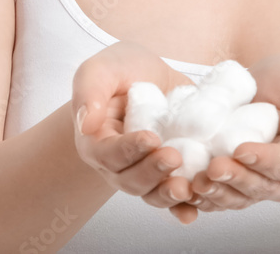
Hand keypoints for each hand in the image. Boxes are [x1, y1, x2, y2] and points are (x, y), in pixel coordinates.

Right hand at [71, 40, 200, 222]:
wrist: (145, 75)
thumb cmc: (118, 70)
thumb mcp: (101, 69)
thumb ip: (90, 91)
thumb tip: (86, 123)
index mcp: (96, 142)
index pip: (109, 154)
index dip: (129, 150)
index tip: (151, 138)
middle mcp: (118, 164)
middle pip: (131, 180)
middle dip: (153, 173)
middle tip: (174, 157)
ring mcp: (144, 170)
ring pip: (152, 193)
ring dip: (168, 195)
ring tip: (187, 188)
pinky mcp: (168, 170)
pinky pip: (172, 198)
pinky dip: (182, 207)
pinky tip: (194, 209)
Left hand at [184, 53, 279, 214]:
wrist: (264, 85)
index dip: (264, 160)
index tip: (241, 149)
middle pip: (262, 187)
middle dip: (236, 179)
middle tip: (214, 168)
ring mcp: (258, 184)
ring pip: (240, 199)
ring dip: (218, 194)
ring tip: (198, 183)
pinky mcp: (235, 184)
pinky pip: (221, 199)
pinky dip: (205, 199)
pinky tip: (189, 192)